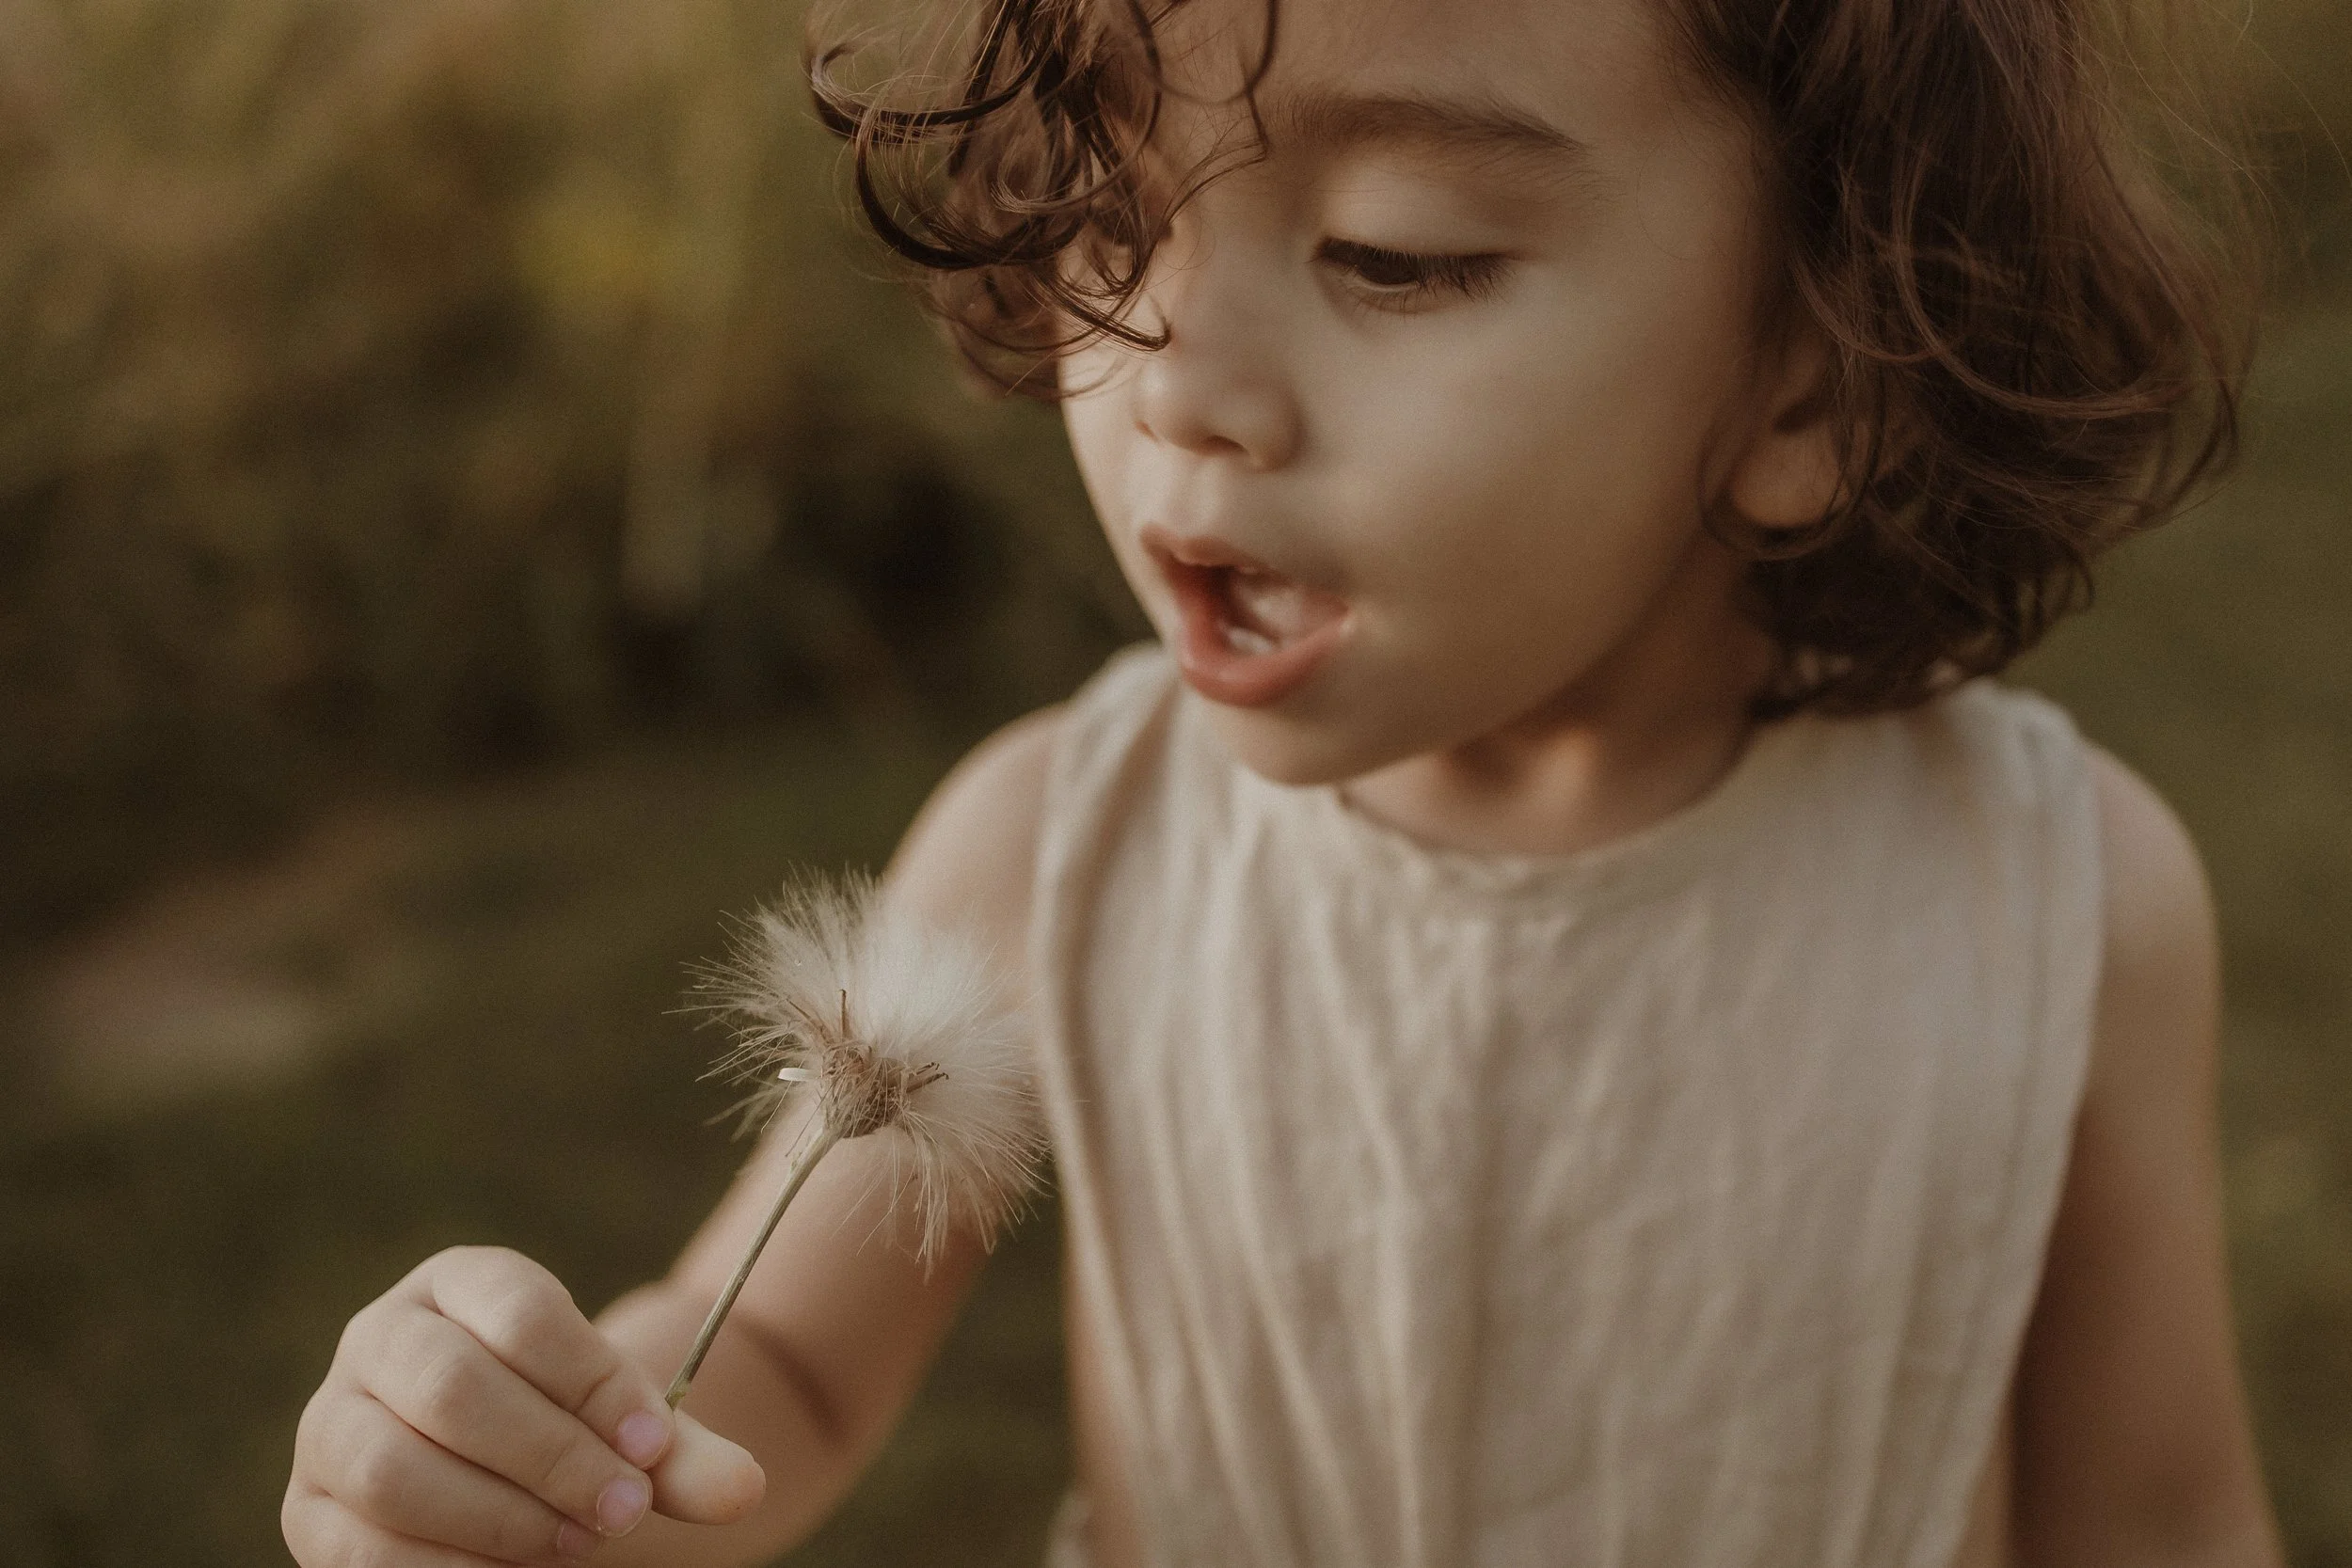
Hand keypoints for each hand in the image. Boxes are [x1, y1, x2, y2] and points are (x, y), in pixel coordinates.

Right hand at [285, 1247, 764, 1564]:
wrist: (499, 1470)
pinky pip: (362, 1548)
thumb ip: (683, 1455)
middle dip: (550, 1457)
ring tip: (580, 1544)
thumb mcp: (628, 1427)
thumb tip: (744, 1491)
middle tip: (626, 1510)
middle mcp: (379, 1338)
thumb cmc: (569, 1428)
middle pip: (451, 1388)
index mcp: (459, 1283)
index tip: (654, 1445)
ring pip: (393, 1469)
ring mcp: (331, 1424)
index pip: (519, 1312)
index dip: (591, 1382)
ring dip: (500, 1517)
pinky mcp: (310, 1512)